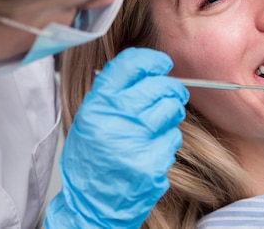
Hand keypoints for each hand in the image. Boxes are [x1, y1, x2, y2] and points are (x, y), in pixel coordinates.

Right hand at [44, 47, 188, 228]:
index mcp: (98, 104)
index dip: (152, 60)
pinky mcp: (152, 163)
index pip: (131, 65)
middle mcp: (116, 120)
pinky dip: (168, 141)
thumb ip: (114, 92)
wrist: (90, 202)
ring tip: (158, 124)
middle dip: (171, 89)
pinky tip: (152, 149)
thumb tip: (148, 68)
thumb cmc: (91, 158)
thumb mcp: (90, 118)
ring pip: (172, 110)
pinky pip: (173, 139)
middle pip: (160, 86)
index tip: (161, 64)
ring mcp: (135, 142)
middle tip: (172, 94)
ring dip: (171, 114)